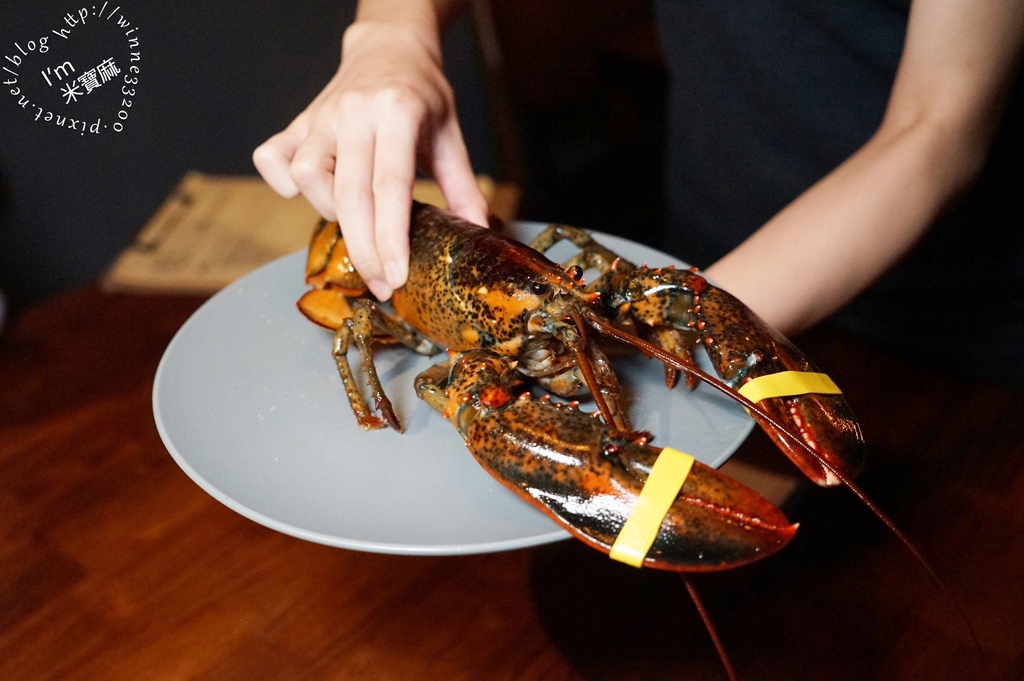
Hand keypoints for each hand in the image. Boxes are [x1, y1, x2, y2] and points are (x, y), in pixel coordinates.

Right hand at [253, 19, 487, 299]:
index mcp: (397, 113)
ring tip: (357, 221)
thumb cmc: (422, 97)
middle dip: (365, 250)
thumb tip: (477, 235)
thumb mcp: (451, 137)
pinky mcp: (296, 122)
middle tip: (382, 285)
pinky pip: (271, 159)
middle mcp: (352, 113)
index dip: (391, 238)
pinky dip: (283, 184)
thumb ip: (463, 188)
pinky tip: (313, 194)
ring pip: (307, 176)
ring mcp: (319, 117)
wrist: (388, 49)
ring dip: (329, 213)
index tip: (396, 277)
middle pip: (348, 194)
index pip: (390, 187)